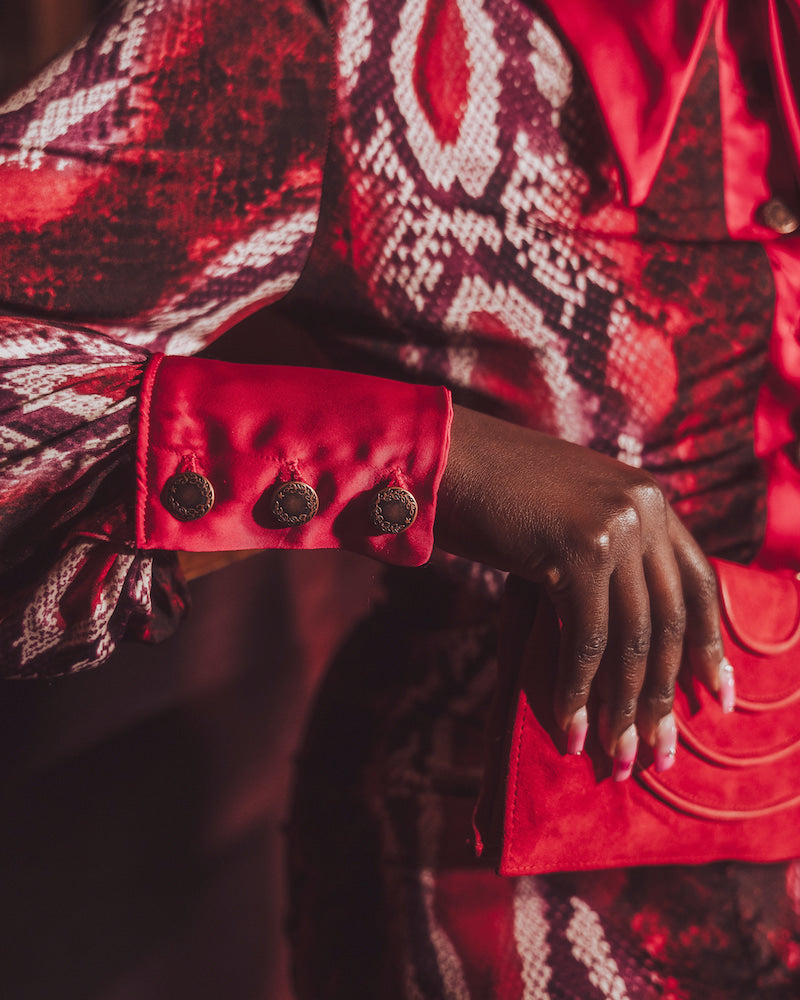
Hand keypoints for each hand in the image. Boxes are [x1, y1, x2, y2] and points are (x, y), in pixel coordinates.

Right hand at [434, 404, 728, 775]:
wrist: (442, 456)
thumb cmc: (493, 493)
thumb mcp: (567, 515)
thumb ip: (604, 555)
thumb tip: (619, 639)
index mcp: (649, 498)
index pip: (699, 583)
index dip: (709, 646)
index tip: (716, 697)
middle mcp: (644, 508)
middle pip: (669, 620)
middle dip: (662, 695)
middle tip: (658, 752)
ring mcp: (615, 526)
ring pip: (633, 638)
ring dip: (622, 706)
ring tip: (614, 757)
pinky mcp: (578, 549)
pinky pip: (586, 638)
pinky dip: (578, 689)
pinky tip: (571, 727)